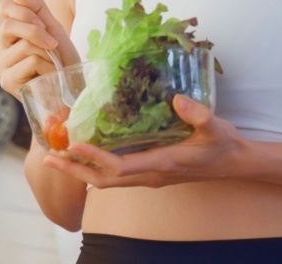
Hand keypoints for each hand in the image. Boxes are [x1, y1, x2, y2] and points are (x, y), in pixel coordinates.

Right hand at [0, 0, 77, 98]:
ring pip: (24, 45)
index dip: (24, 10)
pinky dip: (48, 67)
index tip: (44, 23)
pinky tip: (49, 77)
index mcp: (10, 33)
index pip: (5, 7)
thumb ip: (37, 9)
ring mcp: (2, 66)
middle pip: (9, 26)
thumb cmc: (62, 59)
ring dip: (47, 54)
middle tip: (53, 44)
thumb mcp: (53, 28)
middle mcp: (1, 48)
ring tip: (53, 65)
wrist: (72, 88)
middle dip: (37, 32)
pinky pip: (30, 62)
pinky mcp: (8, 82)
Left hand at [42, 95, 245, 188]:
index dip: (95, 158)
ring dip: (80, 170)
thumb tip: (177, 99)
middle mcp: (150, 175)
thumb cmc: (222, 143)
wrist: (233, 163)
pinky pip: (115, 175)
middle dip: (75, 169)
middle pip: (104, 180)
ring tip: (56, 157)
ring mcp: (148, 176)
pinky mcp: (148, 173)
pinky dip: (94, 167)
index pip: (120, 167)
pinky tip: (82, 155)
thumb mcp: (215, 126)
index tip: (73, 145)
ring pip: (107, 181)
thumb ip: (198, 114)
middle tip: (48, 156)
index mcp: (162, 163)